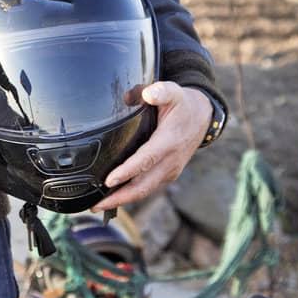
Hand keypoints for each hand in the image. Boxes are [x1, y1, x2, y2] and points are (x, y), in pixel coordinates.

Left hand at [91, 82, 210, 211]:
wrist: (202, 117)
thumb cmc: (182, 104)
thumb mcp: (173, 92)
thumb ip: (160, 91)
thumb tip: (147, 94)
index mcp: (169, 142)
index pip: (145, 160)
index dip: (127, 172)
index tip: (109, 181)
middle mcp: (170, 161)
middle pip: (143, 185)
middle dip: (119, 198)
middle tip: (95, 206)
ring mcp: (169, 170)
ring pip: (144, 190)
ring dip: (122, 200)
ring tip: (98, 206)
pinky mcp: (166, 173)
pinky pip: (147, 187)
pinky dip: (130, 194)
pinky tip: (113, 196)